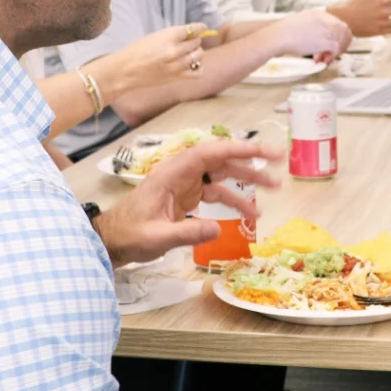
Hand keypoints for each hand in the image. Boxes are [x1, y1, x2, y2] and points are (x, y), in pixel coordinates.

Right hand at [91, 24, 207, 95]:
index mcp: (168, 36)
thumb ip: (172, 36)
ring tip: (189, 53)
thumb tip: (189, 34)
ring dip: (196, 52)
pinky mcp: (177, 77)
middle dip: (194, 40)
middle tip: (188, 41)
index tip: (201, 28)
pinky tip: (191, 65)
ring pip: (199, 55)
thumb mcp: (154, 36)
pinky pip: (197, 72)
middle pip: (196, 42)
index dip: (199, 28)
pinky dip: (198, 67)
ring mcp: (177, 65)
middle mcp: (175, 50)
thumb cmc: (135, 51)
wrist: (124, 71)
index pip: (192, 29)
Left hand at [91, 139, 275, 266]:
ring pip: (221, 175)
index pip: (209, 153)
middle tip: (279, 162)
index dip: (237, 149)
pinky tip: (249, 212)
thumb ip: (187, 232)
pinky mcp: (186, 196)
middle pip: (220, 160)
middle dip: (250, 161)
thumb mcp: (156, 237)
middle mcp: (180, 173)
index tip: (263, 151)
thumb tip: (219, 229)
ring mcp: (184, 184)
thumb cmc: (128, 234)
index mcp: (172, 173)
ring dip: (246, 181)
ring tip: (272, 189)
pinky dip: (233, 200)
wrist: (111, 241)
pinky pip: (216, 193)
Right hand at [277, 9, 352, 62]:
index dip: (336, 36)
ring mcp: (327, 30)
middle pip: (344, 30)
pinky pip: (337, 49)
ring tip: (324, 59)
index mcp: (319, 14)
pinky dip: (332, 57)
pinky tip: (324, 61)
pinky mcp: (326, 41)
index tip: (331, 45)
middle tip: (331, 53)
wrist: (280, 36)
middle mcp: (326, 20)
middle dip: (340, 43)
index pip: (336, 23)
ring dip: (335, 51)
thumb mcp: (301, 23)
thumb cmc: (284, 33)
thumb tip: (317, 39)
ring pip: (342, 40)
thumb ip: (312, 27)